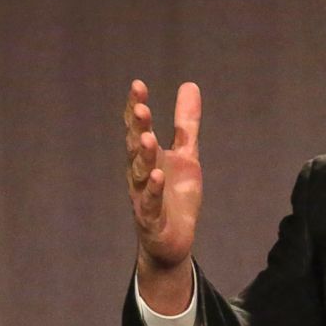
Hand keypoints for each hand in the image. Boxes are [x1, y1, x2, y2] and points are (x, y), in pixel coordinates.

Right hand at [124, 80, 202, 312]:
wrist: (173, 241)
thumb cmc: (175, 195)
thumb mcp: (187, 155)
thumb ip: (186, 123)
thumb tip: (189, 84)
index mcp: (148, 157)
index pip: (138, 128)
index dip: (136, 108)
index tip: (138, 85)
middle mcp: (141, 174)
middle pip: (136, 148)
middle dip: (137, 129)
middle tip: (141, 108)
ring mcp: (144, 197)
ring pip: (140, 175)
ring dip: (143, 157)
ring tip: (148, 138)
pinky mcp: (152, 220)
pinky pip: (150, 204)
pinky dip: (153, 191)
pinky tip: (157, 177)